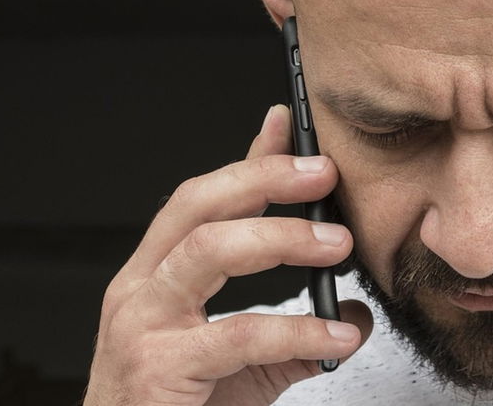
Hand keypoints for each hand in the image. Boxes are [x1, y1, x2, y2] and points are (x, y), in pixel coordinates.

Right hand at [85, 105, 372, 405]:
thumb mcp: (239, 360)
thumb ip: (289, 331)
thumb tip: (353, 313)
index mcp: (155, 276)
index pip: (202, 199)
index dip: (248, 160)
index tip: (290, 124)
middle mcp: (139, 289)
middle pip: (198, 205)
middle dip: (264, 178)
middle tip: (324, 173)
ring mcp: (140, 325)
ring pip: (209, 250)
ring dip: (281, 237)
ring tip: (337, 244)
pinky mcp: (156, 367)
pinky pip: (238, 334)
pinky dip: (298, 330)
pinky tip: (338, 334)